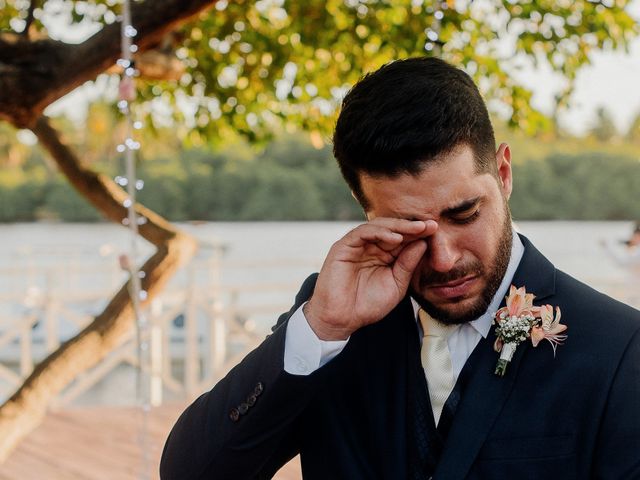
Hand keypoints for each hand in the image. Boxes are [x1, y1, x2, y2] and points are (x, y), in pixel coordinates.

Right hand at [304, 218, 436, 339]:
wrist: (342, 319)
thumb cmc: (367, 305)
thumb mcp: (396, 284)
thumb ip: (407, 264)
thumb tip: (423, 243)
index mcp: (383, 255)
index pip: (402, 239)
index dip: (418, 234)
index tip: (436, 231)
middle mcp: (370, 247)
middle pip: (392, 230)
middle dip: (412, 227)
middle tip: (431, 225)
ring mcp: (356, 246)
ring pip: (378, 227)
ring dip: (399, 227)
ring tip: (417, 229)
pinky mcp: (343, 247)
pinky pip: (362, 233)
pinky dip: (380, 232)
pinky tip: (396, 238)